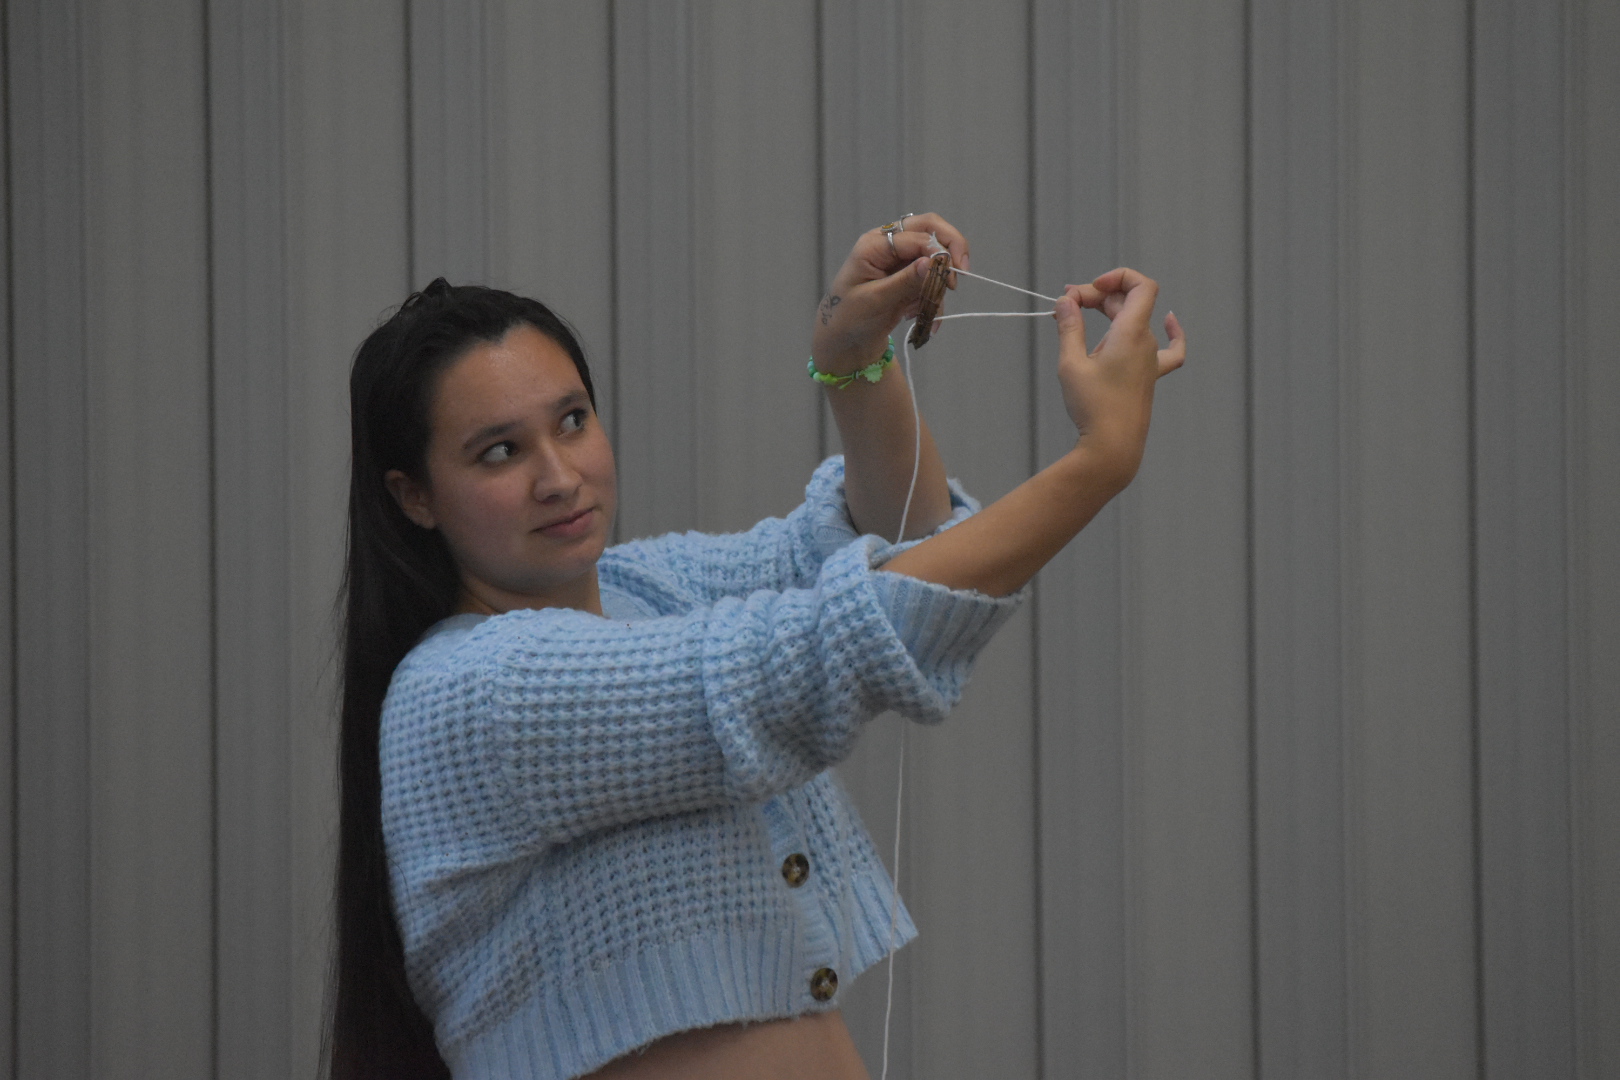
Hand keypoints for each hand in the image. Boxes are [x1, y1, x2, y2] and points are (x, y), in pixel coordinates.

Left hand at [810, 213, 970, 373]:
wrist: (845, 339)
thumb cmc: (850, 317)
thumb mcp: (875, 300)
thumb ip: (904, 281)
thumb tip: (932, 261)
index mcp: (875, 244)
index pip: (917, 234)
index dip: (939, 251)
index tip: (951, 277)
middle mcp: (889, 245)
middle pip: (931, 229)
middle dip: (951, 249)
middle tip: (962, 272)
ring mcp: (901, 259)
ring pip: (936, 256)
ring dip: (940, 285)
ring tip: (930, 313)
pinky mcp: (910, 276)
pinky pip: (933, 280)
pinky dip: (935, 299)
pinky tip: (927, 321)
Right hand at [1052, 267, 1185, 481]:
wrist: (1113, 448)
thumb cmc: (1092, 408)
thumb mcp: (1071, 364)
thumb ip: (1069, 327)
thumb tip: (1067, 301)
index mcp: (1131, 333)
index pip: (1139, 285)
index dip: (1116, 277)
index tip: (1086, 291)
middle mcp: (1146, 343)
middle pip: (1127, 302)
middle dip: (1095, 296)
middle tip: (1065, 306)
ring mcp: (1151, 360)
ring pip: (1135, 321)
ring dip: (1109, 312)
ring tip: (1078, 317)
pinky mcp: (1149, 377)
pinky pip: (1170, 349)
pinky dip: (1172, 331)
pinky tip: (1169, 322)